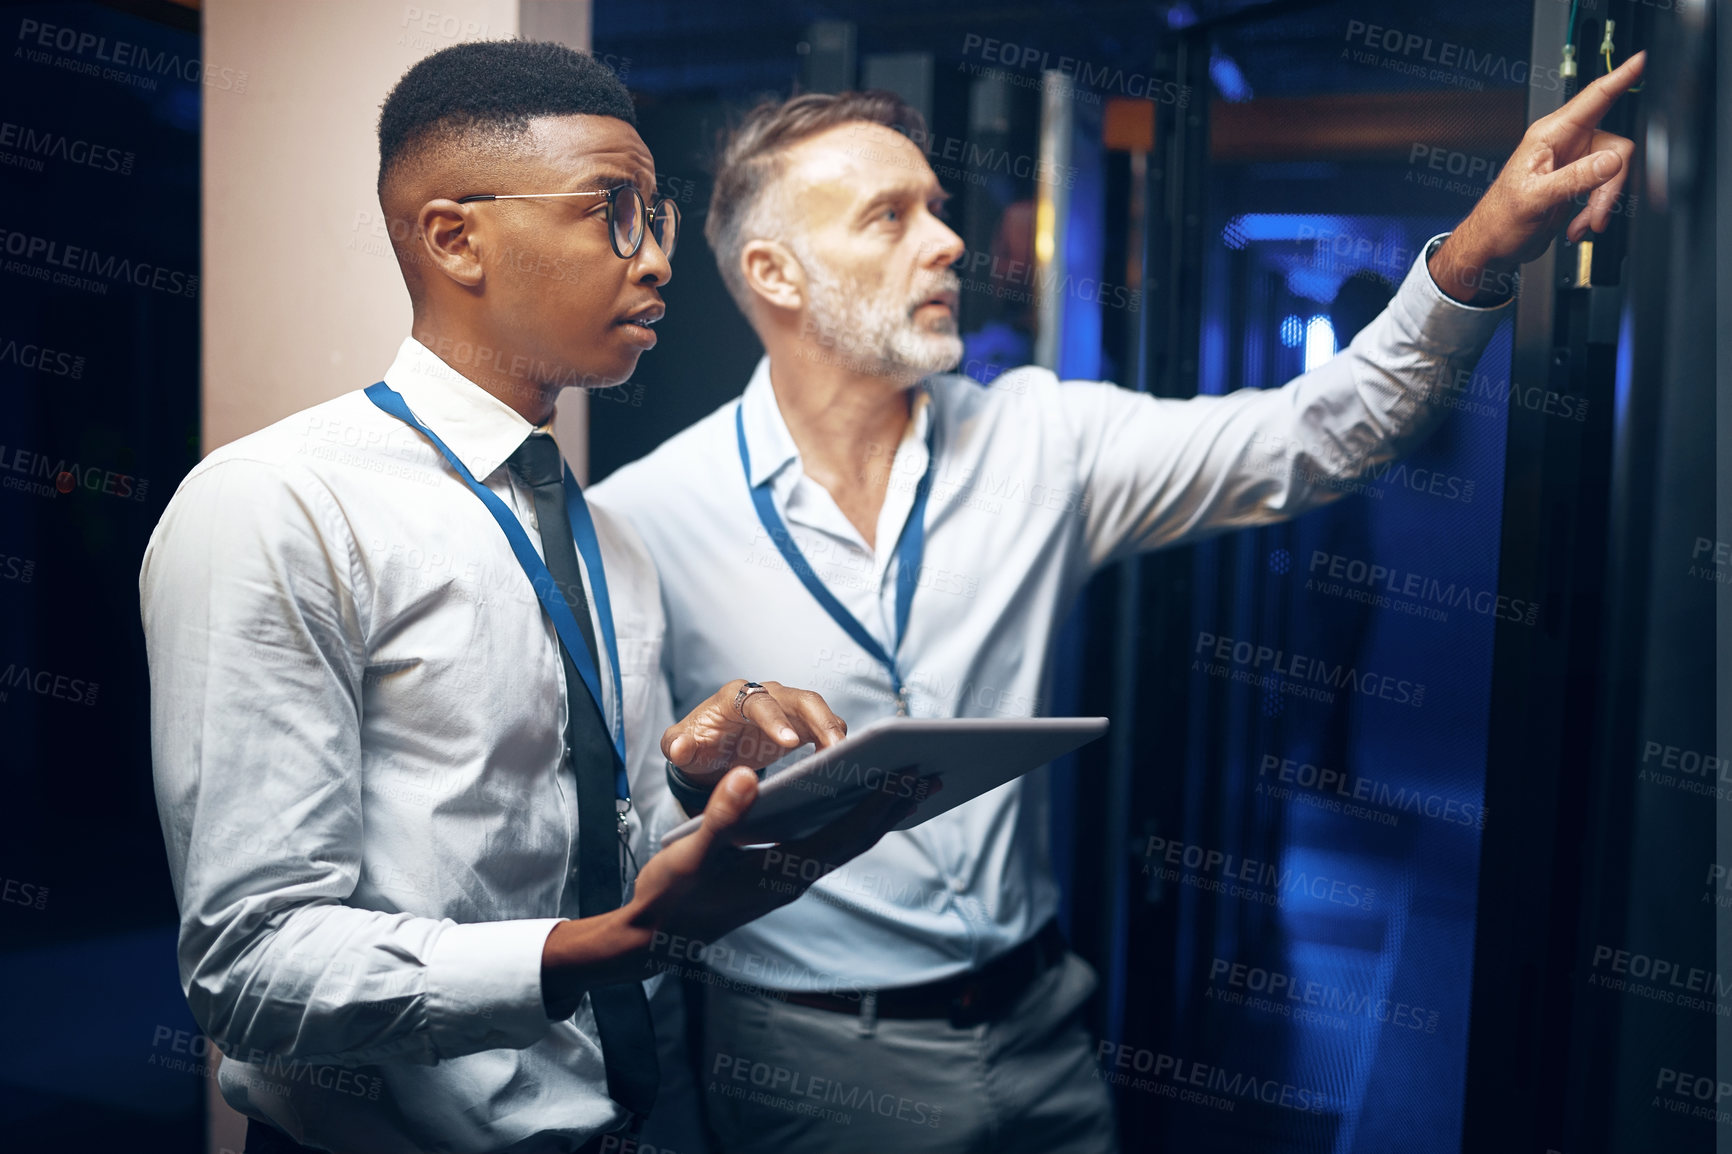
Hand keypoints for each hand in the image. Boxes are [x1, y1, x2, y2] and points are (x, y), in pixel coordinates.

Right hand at [540, 764, 922, 1011]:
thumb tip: (750, 775)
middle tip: (932, 775)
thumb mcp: (692, 854)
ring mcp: (789, 879)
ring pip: (846, 844)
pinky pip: (828, 846)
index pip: (845, 834)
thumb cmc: (671, 895)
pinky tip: (856, 805)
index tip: (910, 777)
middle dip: (894, 807)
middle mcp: (795, 878)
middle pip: (857, 839)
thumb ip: (721, 816)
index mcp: (783, 872)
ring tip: (908, 788)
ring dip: (878, 816)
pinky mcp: (779, 877)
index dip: (880, 805)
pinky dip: (849, 822)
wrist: (654, 939)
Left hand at [661, 679, 848, 786]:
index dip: (775, 720)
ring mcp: (785, 708)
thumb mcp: (680, 748)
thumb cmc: (697, 745)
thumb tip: (681, 748)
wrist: (712, 750)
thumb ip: (677, 746)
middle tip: (834, 747)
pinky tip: (839, 762)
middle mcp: (764, 695)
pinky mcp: (801, 724)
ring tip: (844, 756)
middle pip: (799, 697)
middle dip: (819, 719)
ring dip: (834, 728)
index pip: (757, 702)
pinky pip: (825, 725)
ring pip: (818, 708)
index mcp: (733, 697)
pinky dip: (835, 740)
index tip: (790, 743)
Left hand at [1429, 51, 1643, 302]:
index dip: (1619, 78)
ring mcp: (1573, 162)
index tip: (1640, 60)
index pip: (1593, 99)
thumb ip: (1574, 178)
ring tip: (1581, 225)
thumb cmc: (1499, 219)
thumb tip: (1610, 161)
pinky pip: (1605, 188)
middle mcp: (1564, 143)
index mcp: (1549, 135)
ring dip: (1602, 203)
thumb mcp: (1535, 199)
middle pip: (1615, 147)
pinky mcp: (1578, 181)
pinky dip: (1595, 211)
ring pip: (1614, 171)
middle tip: (1595, 213)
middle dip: (1610, 184)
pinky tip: (1577, 226)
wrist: (1493, 245)